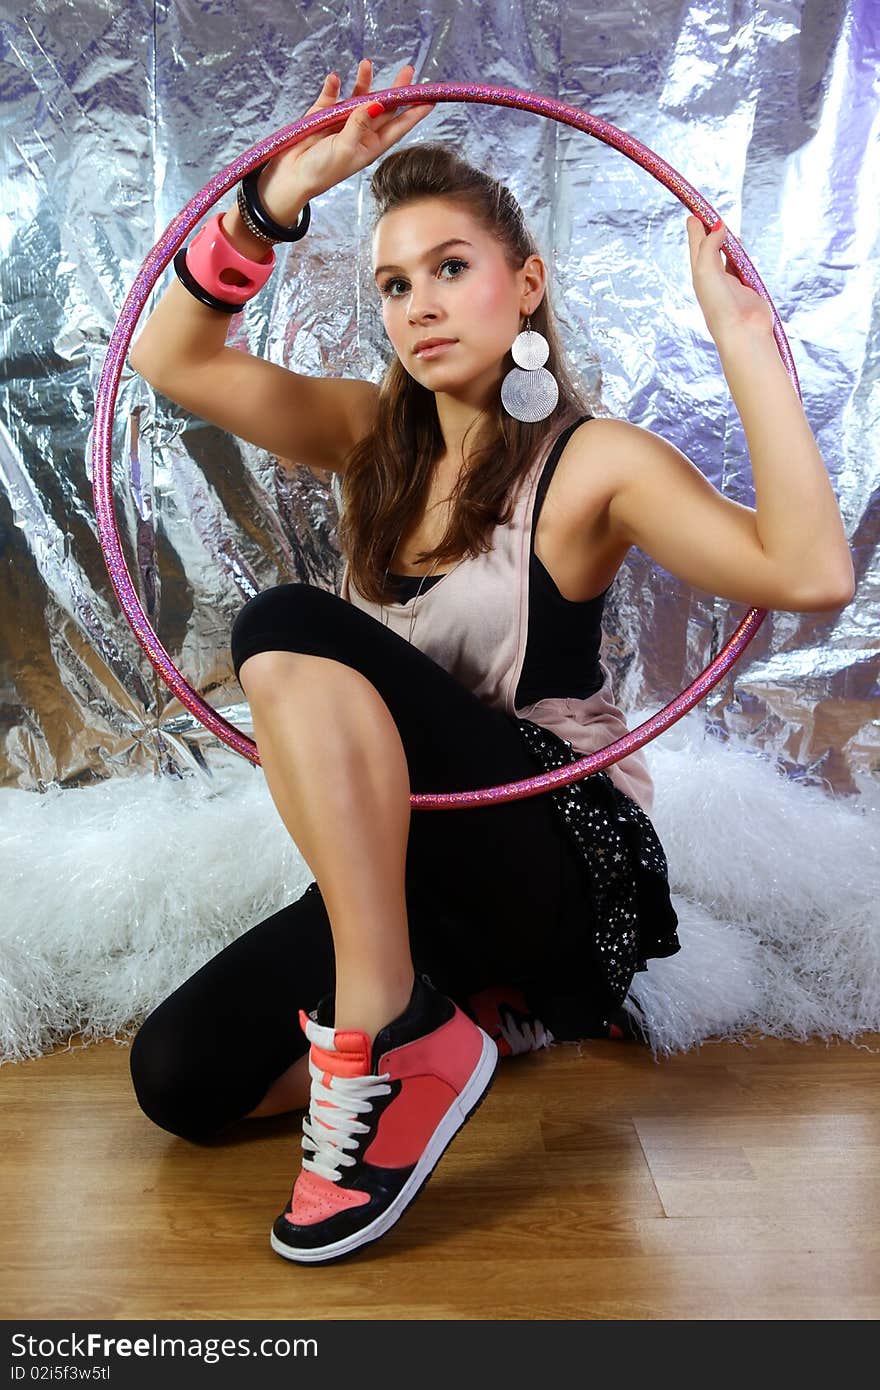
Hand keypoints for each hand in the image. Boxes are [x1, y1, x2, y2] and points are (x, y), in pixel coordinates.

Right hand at [259, 60, 435, 211]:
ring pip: (359, 97)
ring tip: (366, 64)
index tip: (430, 99)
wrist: (292, 175)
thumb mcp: (344, 149)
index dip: (414, 113)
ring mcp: (342, 122)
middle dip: (395, 89)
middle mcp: (361, 132)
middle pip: (384, 107)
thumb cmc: (321, 171)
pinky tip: (334, 79)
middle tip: (408, 70)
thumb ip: (359, 124)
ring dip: (363, 81)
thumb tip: (377, 103)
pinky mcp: (323, 113)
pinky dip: (333, 87)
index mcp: (371, 145)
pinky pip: (331, 95)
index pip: (398, 126)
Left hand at [686, 216, 774, 340]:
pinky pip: (740, 263)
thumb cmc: (721, 304)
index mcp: (699, 271)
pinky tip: (739, 246)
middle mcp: (711, 275)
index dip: (695, 226)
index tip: (694, 210)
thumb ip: (710, 246)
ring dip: (725, 240)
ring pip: (725, 253)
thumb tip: (718, 226)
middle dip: (708, 230)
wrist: (743, 331)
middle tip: (706, 214)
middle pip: (708, 246)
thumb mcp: (707, 270)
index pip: (695, 242)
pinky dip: (739, 253)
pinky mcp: (745, 284)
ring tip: (723, 227)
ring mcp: (728, 280)